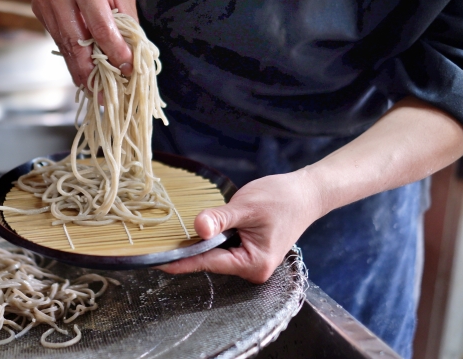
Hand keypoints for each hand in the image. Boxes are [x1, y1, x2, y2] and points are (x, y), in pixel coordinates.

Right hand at [30, 0, 136, 87]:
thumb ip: (126, 19)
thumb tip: (131, 53)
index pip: (100, 27)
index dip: (114, 53)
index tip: (126, 69)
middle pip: (75, 42)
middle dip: (90, 73)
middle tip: (103, 96)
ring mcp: (43, 0)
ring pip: (63, 45)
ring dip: (79, 70)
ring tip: (94, 89)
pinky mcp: (37, 8)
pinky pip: (57, 38)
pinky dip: (71, 55)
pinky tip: (82, 68)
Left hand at [159, 169, 321, 283]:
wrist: (306, 193)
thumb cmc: (281, 199)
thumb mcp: (246, 206)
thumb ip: (220, 219)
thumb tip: (198, 229)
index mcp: (254, 264)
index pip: (208, 263)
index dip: (182, 260)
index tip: (157, 262)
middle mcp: (252, 269)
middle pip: (210, 260)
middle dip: (193, 246)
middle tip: (166, 235)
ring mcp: (251, 263)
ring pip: (216, 253)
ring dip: (204, 240)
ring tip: (194, 224)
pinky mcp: (249, 253)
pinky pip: (224, 248)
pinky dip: (214, 237)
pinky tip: (209, 225)